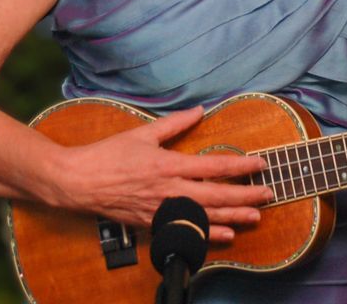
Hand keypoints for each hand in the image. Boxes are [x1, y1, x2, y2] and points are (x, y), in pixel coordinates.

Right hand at [51, 106, 271, 242]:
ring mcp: (161, 210)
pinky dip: (207, 234)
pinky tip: (225, 236)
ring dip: (233, 217)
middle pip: (216, 195)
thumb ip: (175, 123)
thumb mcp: (143, 133)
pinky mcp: (152, 223)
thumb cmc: (109, 155)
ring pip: (205, 216)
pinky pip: (185, 231)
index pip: (213, 166)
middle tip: (269, 194)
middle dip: (245, 195)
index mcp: (168, 165)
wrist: (78, 182)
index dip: (240, 166)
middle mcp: (168, 190)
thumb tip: (200, 109)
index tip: (260, 165)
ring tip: (255, 217)